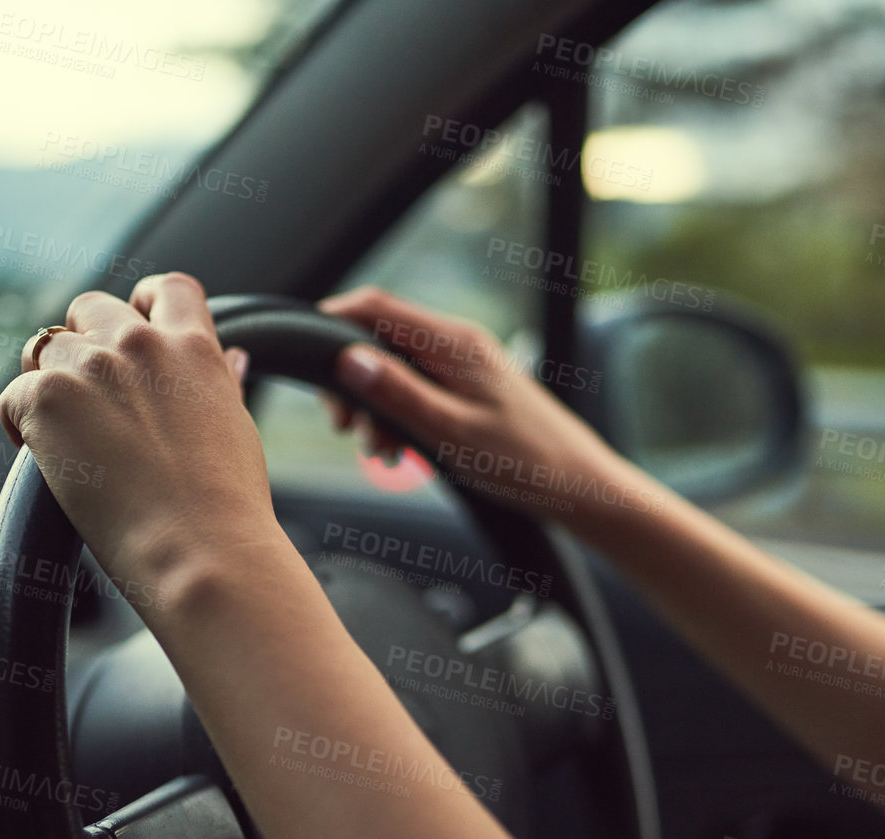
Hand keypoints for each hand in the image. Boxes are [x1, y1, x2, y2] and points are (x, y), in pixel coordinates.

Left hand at [0, 273, 288, 607]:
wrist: (201, 550)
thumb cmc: (228, 507)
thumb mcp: (236, 427)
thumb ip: (222, 382)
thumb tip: (234, 356)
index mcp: (194, 348)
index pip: (166, 289)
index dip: (142, 300)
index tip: (133, 321)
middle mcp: (141, 344)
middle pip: (89, 308)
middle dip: (81, 342)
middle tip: (86, 394)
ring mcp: (92, 367)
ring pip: (43, 347)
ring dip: (47, 382)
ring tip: (62, 433)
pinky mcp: (48, 398)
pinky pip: (15, 395)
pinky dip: (21, 423)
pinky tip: (42, 457)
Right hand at [319, 287, 663, 523]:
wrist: (579, 486)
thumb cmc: (526, 462)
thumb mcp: (450, 433)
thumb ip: (398, 394)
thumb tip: (347, 359)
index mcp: (453, 343)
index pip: (376, 306)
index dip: (332, 322)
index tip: (305, 356)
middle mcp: (458, 343)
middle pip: (380, 339)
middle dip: (352, 381)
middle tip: (343, 427)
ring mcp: (464, 365)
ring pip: (395, 369)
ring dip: (375, 406)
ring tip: (378, 453)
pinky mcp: (468, 388)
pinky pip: (417, 389)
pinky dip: (398, 416)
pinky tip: (399, 452)